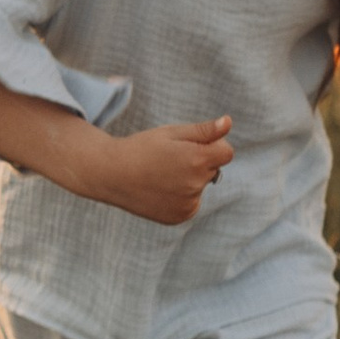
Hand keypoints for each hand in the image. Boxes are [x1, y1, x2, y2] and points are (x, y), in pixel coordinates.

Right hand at [94, 116, 233, 225]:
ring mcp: (188, 204)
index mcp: (196, 160)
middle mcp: (195, 185)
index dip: (213, 145)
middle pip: (213, 169)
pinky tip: (161, 188)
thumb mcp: (171, 133)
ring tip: (161, 174)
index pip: (226, 152)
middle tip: (169, 158)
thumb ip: (204, 131)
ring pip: (201, 186)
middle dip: (199, 161)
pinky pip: (192, 201)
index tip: (192, 144)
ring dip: (190, 179)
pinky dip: (182, 195)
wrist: (111, 174)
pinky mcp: (180, 216)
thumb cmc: (141, 148)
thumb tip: (228, 122)